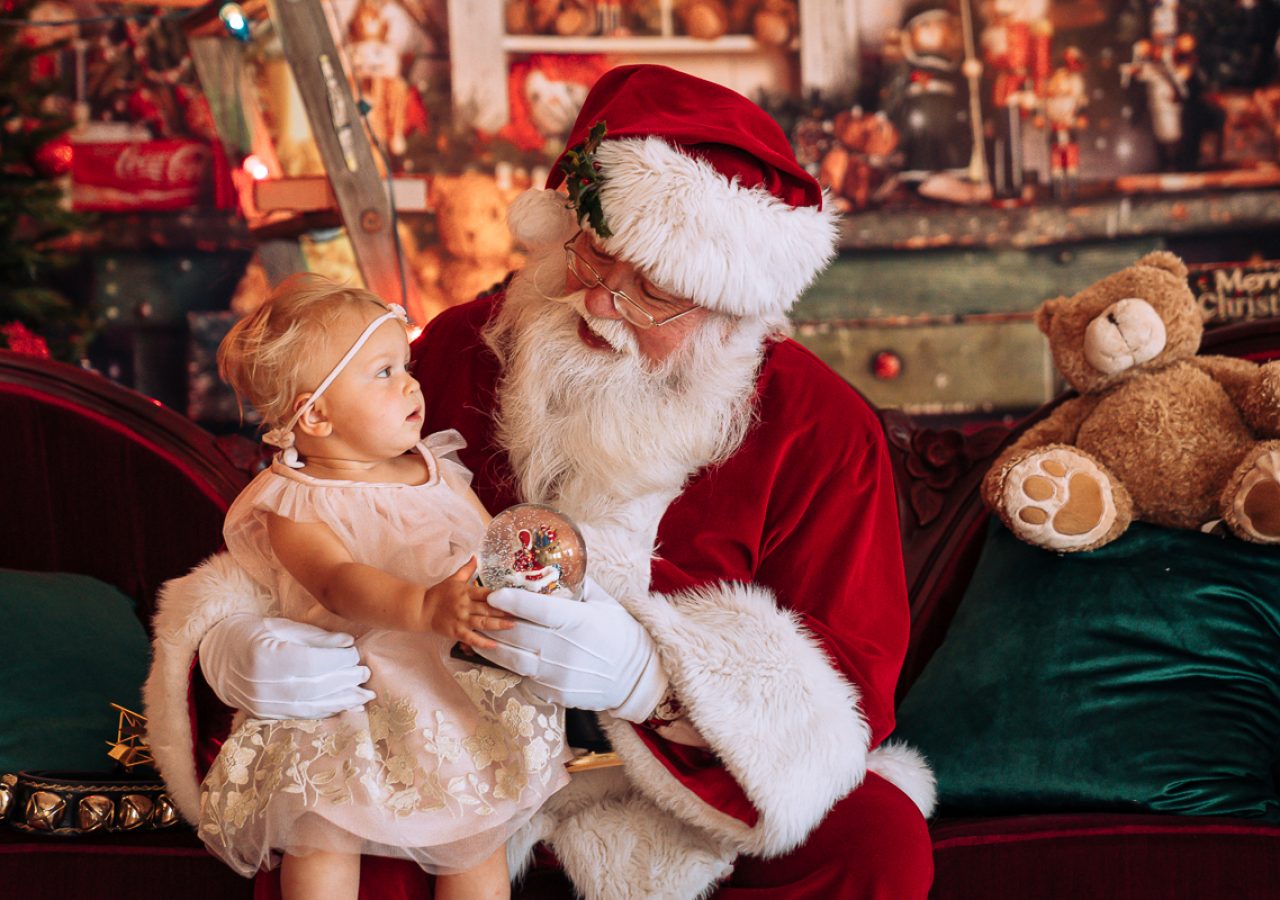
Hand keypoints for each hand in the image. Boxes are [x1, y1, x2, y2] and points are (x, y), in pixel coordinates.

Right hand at [198, 614, 374, 718]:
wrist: (216, 655)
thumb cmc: (251, 632)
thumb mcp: (281, 626)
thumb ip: (315, 636)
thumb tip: (347, 642)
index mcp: (264, 656)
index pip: (311, 663)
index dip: (338, 660)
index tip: (356, 653)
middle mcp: (262, 685)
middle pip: (313, 686)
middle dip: (344, 681)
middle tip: (365, 674)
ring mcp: (261, 704)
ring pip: (310, 706)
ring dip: (341, 701)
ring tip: (364, 694)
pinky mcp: (264, 715)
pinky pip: (300, 715)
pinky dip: (326, 712)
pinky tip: (345, 706)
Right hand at [422, 558, 512, 649]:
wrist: (421, 608)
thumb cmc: (439, 593)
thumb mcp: (453, 579)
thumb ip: (467, 569)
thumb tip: (475, 557)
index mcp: (465, 592)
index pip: (486, 593)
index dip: (500, 597)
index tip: (513, 599)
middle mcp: (465, 605)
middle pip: (487, 609)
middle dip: (504, 612)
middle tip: (520, 614)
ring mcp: (461, 619)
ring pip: (483, 623)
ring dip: (498, 625)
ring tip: (512, 626)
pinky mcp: (456, 632)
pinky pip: (472, 638)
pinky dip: (483, 643)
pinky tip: (494, 645)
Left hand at [476, 577, 668, 721]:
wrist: (635, 677)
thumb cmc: (620, 634)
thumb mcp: (604, 603)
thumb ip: (578, 585)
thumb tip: (555, 566)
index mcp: (579, 622)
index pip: (538, 610)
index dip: (511, 601)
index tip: (492, 594)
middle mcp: (565, 649)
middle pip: (517, 634)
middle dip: (492, 621)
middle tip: (477, 611)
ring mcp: (558, 674)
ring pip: (513, 659)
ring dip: (491, 646)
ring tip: (476, 634)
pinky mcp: (555, 693)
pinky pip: (525, 677)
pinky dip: (512, 665)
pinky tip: (501, 655)